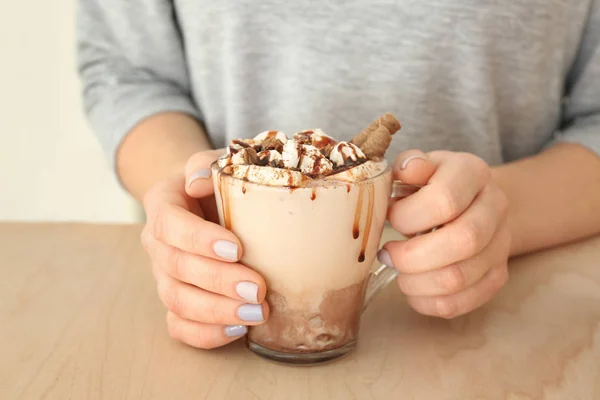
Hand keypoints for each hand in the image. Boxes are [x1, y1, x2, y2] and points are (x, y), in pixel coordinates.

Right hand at [140, 150, 268, 347]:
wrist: (209, 201)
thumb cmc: (220, 182)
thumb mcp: (218, 161)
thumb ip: (207, 163)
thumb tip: (198, 182)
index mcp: (162, 204)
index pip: (170, 225)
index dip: (199, 240)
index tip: (237, 249)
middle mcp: (157, 242)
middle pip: (175, 268)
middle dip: (218, 281)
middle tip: (258, 289)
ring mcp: (163, 275)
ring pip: (177, 301)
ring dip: (217, 312)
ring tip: (258, 314)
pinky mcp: (177, 301)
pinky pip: (179, 326)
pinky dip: (206, 334)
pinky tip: (238, 331)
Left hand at [380, 150, 510, 317]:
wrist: (470, 200)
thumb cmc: (431, 183)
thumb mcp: (419, 165)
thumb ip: (409, 165)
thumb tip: (405, 170)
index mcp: (473, 172)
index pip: (445, 200)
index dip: (408, 216)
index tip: (389, 219)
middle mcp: (495, 207)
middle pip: (463, 242)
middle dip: (413, 256)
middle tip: (387, 254)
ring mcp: (501, 244)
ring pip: (461, 277)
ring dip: (417, 283)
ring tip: (398, 273)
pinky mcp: (497, 275)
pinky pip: (464, 302)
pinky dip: (430, 302)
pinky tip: (413, 290)